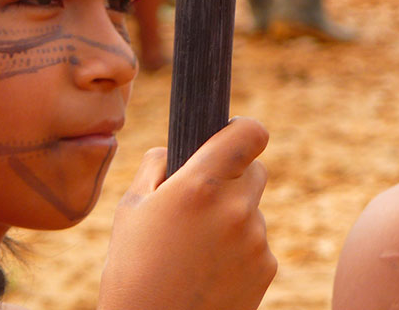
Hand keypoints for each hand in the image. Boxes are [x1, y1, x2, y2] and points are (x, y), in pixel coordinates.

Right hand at [98, 118, 275, 309]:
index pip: (251, 133)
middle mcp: (235, 208)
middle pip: (255, 169)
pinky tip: (209, 269)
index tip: (232, 134)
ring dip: (233, 217)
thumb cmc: (131, 269)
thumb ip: (157, 166)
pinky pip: (257, 242)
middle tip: (203, 198)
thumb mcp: (131, 207)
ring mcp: (256, 240)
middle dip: (234, 175)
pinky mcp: (267, 267)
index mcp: (199, 185)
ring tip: (195, 248)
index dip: (243, 128)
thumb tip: (176, 150)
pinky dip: (239, 249)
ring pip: (253, 209)